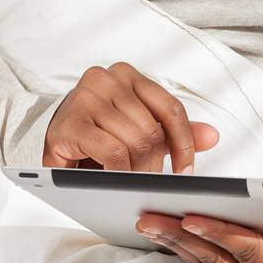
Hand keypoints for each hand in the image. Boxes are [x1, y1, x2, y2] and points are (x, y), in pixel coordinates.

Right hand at [42, 61, 219, 171]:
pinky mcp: (69, 123)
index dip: (184, 142)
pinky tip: (117, 182)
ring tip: (135, 187)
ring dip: (138, 173)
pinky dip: (120, 172)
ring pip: (133, 142)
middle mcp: (108, 78)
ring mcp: (86, 97)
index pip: (169, 107)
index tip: (187, 172)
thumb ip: (172, 130)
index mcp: (128, 75)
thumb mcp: (136, 127)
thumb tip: (212, 137)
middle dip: (156, 165)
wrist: (50, 137)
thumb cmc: (98, 132)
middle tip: (152, 186)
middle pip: (151, 129)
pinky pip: (111, 151)